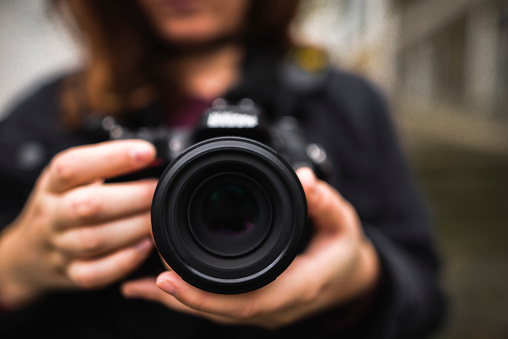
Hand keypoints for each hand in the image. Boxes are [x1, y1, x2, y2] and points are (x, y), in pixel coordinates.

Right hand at [0, 140, 157, 308]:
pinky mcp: (70, 275)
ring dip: (133, 227)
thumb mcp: (69, 182)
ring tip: (156, 219)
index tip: (147, 152)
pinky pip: (95, 273)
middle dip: (132, 196)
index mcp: (52, 185)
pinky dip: (124, 261)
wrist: (26, 255)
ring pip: (93, 240)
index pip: (72, 166)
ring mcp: (59, 248)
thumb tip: (150, 155)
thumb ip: (101, 168)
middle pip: (86, 205)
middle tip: (158, 191)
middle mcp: (52, 215)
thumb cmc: (61, 208)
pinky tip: (145, 246)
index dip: (111, 157)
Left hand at [122, 167, 379, 328]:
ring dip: (177, 300)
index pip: (245, 302)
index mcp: (295, 288)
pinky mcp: (256, 301)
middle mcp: (275, 305)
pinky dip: (189, 296)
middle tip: (137, 279)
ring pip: (214, 310)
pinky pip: (218, 303)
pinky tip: (160, 287)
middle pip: (218, 311)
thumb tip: (303, 178)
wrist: (351, 278)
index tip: (165, 280)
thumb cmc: (344, 252)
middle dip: (177, 298)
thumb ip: (324, 202)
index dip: (203, 297)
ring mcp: (264, 308)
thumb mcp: (342, 222)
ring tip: (136, 285)